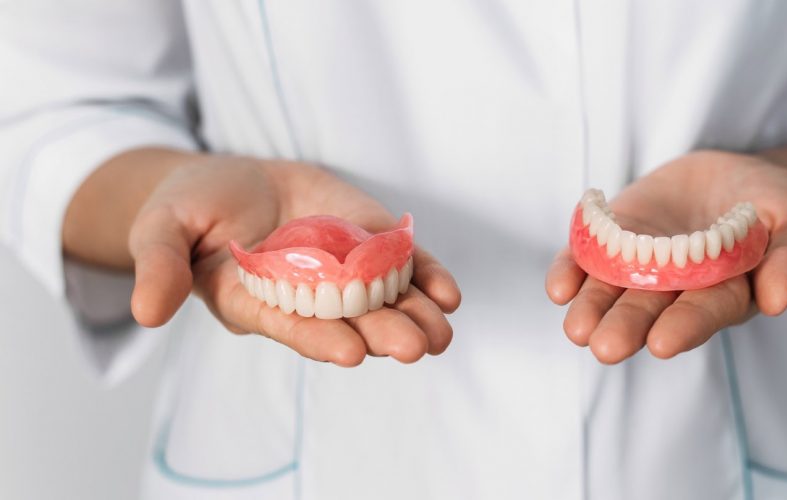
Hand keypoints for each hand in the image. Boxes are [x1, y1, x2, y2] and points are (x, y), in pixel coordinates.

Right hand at [128, 151, 460, 365]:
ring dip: (413, 316)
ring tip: (440, 331)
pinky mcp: (365, 244)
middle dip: (380, 333)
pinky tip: (447, 294)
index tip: (350, 350)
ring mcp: (340, 271)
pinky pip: (401, 266)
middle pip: (346, 321)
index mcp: (252, 301)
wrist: (233, 180)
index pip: (289, 326)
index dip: (318, 338)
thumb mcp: (161, 227)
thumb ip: (160, 265)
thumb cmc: (191, 207)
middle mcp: (303, 296)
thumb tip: (146, 313)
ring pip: (382, 300)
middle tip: (414, 347)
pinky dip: (424, 278)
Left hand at [545, 151, 786, 363]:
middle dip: (628, 328)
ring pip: (612, 292)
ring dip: (592, 309)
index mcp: (726, 294)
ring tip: (577, 329)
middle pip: (650, 311)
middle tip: (606, 347)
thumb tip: (779, 299)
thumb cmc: (778, 208)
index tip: (663, 342)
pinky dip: (571, 271)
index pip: (704, 313)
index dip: (684, 327)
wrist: (737, 177)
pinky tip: (558, 287)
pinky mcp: (616, 238)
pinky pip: (588, 258)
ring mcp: (642, 265)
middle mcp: (678, 289)